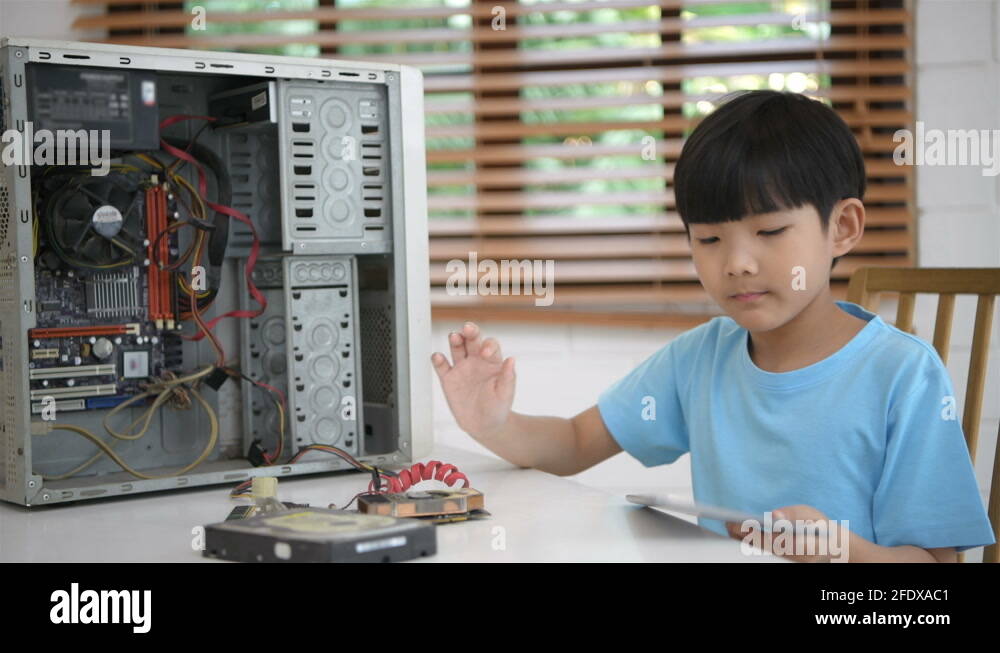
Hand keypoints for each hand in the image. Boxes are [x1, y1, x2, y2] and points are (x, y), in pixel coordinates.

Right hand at [431, 322, 515, 441]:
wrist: (484, 425)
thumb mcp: (505, 394)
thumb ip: (508, 377)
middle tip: (467, 328)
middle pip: (472, 340)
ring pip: (457, 348)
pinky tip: (438, 357)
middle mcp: (476, 361)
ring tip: (454, 336)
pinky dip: (438, 360)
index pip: (490, 345)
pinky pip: (442, 366)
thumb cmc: (498, 407)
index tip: (485, 353)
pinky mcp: (449, 379)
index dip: (488, 345)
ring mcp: (462, 368)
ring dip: (455, 339)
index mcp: (492, 362)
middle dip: (470, 332)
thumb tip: (512, 359)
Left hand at [725, 504, 846, 562]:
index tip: (733, 523)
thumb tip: (774, 515)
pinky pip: (763, 556)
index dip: (748, 533)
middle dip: (742, 538)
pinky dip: (752, 547)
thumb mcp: (812, 516)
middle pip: (760, 551)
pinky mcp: (782, 564)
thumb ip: (793, 514)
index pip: (768, 542)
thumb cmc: (821, 529)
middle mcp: (792, 560)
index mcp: (802, 548)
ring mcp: (787, 564)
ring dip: (745, 542)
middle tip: (729, 524)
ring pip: (759, 555)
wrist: (835, 550)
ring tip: (732, 529)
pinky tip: (742, 537)